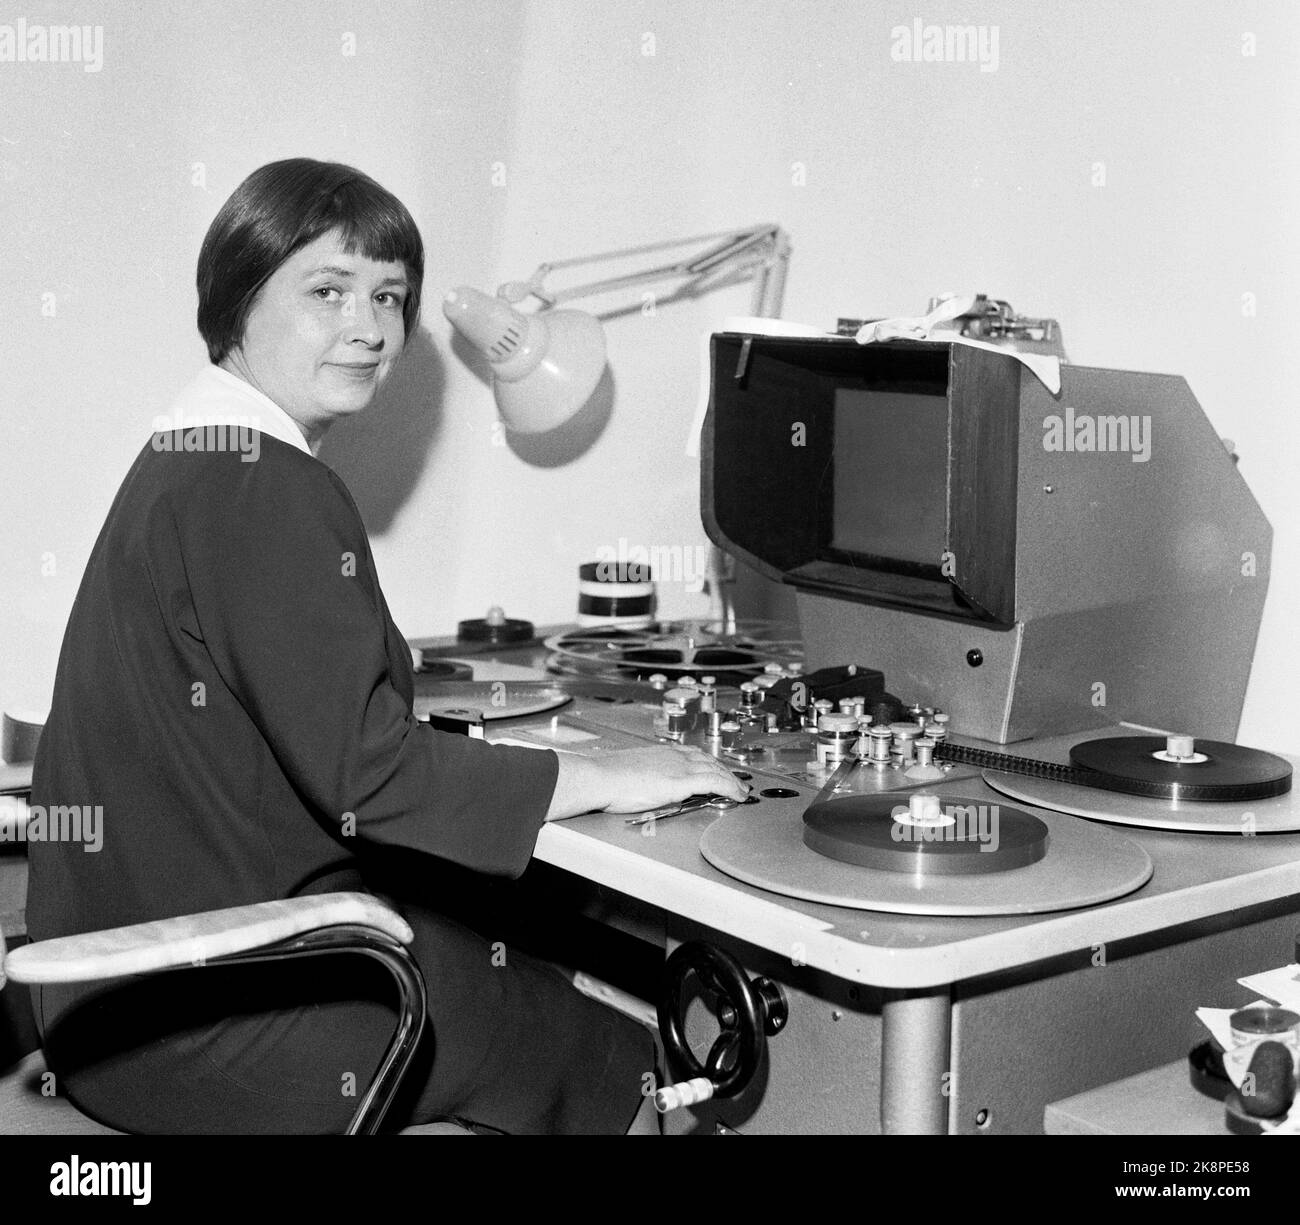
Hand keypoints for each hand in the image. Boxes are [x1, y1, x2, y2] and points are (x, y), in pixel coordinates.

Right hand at [545, 744, 748, 820]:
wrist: (600, 776)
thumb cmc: (607, 777)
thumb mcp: (631, 771)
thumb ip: (645, 775)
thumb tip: (647, 784)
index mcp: (661, 753)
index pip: (694, 754)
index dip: (711, 763)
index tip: (718, 770)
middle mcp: (674, 756)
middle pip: (710, 761)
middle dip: (726, 771)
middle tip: (737, 781)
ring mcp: (679, 767)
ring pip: (716, 770)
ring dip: (732, 780)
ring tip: (741, 790)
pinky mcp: (680, 782)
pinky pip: (714, 782)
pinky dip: (730, 787)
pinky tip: (737, 795)